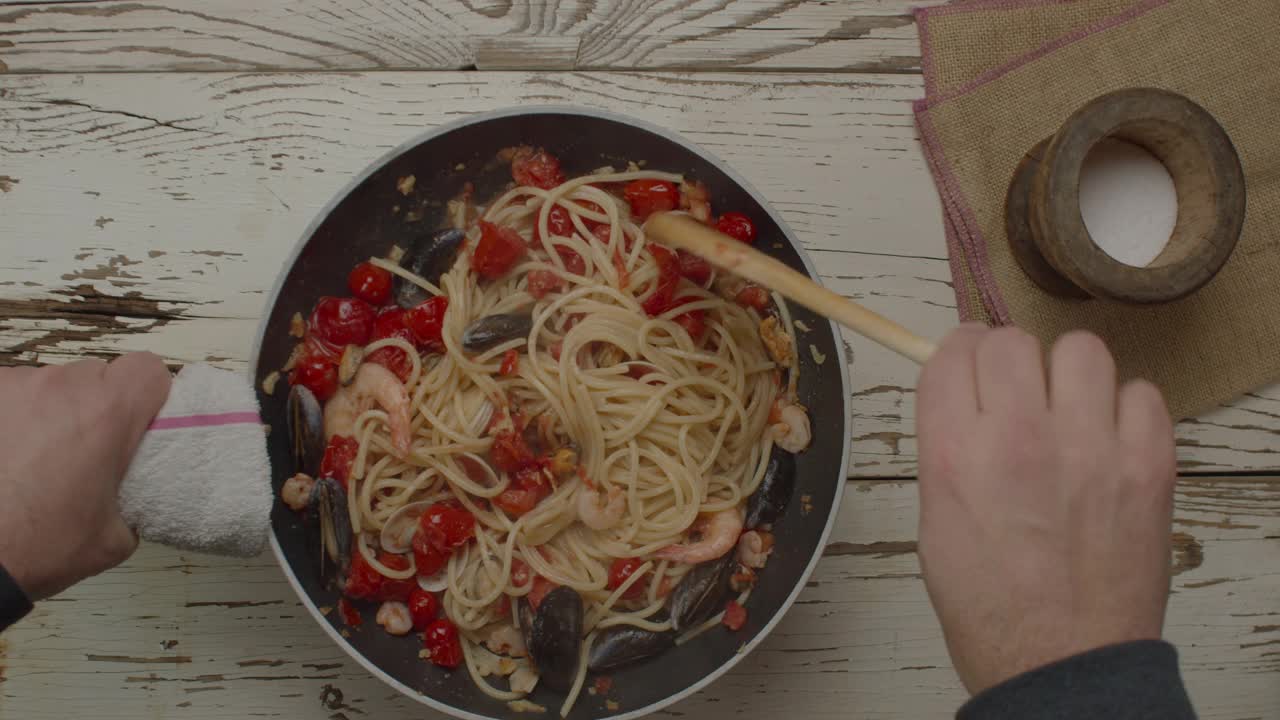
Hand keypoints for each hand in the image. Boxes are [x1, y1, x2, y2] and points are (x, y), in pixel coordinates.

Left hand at [0, 353, 170, 599]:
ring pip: (49, 386)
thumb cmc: (38, 546)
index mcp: (108, 412)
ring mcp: (13, 387)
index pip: (147, 369)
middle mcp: (62, 387)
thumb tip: (132, 492)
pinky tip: (5, 455)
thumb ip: (136, 498)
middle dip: (95, 407)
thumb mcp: (115, 537)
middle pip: (96, 376)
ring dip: (49, 412)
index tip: (136, 423)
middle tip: (83, 452)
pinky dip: (11, 418)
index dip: (146, 395)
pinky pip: (9, 397)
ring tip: (32, 459)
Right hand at [915, 325, 1175, 694]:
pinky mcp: (1148, 464)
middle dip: (1004, 360)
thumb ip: (946, 447)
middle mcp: (1020, 439)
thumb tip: (963, 394)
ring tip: (1066, 410)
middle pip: (1009, 341)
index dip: (956, 353)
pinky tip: (1108, 441)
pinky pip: (1142, 392)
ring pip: (1080, 350)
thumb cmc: (990, 603)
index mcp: (955, 455)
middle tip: (1013, 391)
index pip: (951, 353)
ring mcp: (1091, 448)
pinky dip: (1123, 408)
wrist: (1061, 661)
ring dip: (1067, 374)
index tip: (966, 364)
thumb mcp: (935, 519)